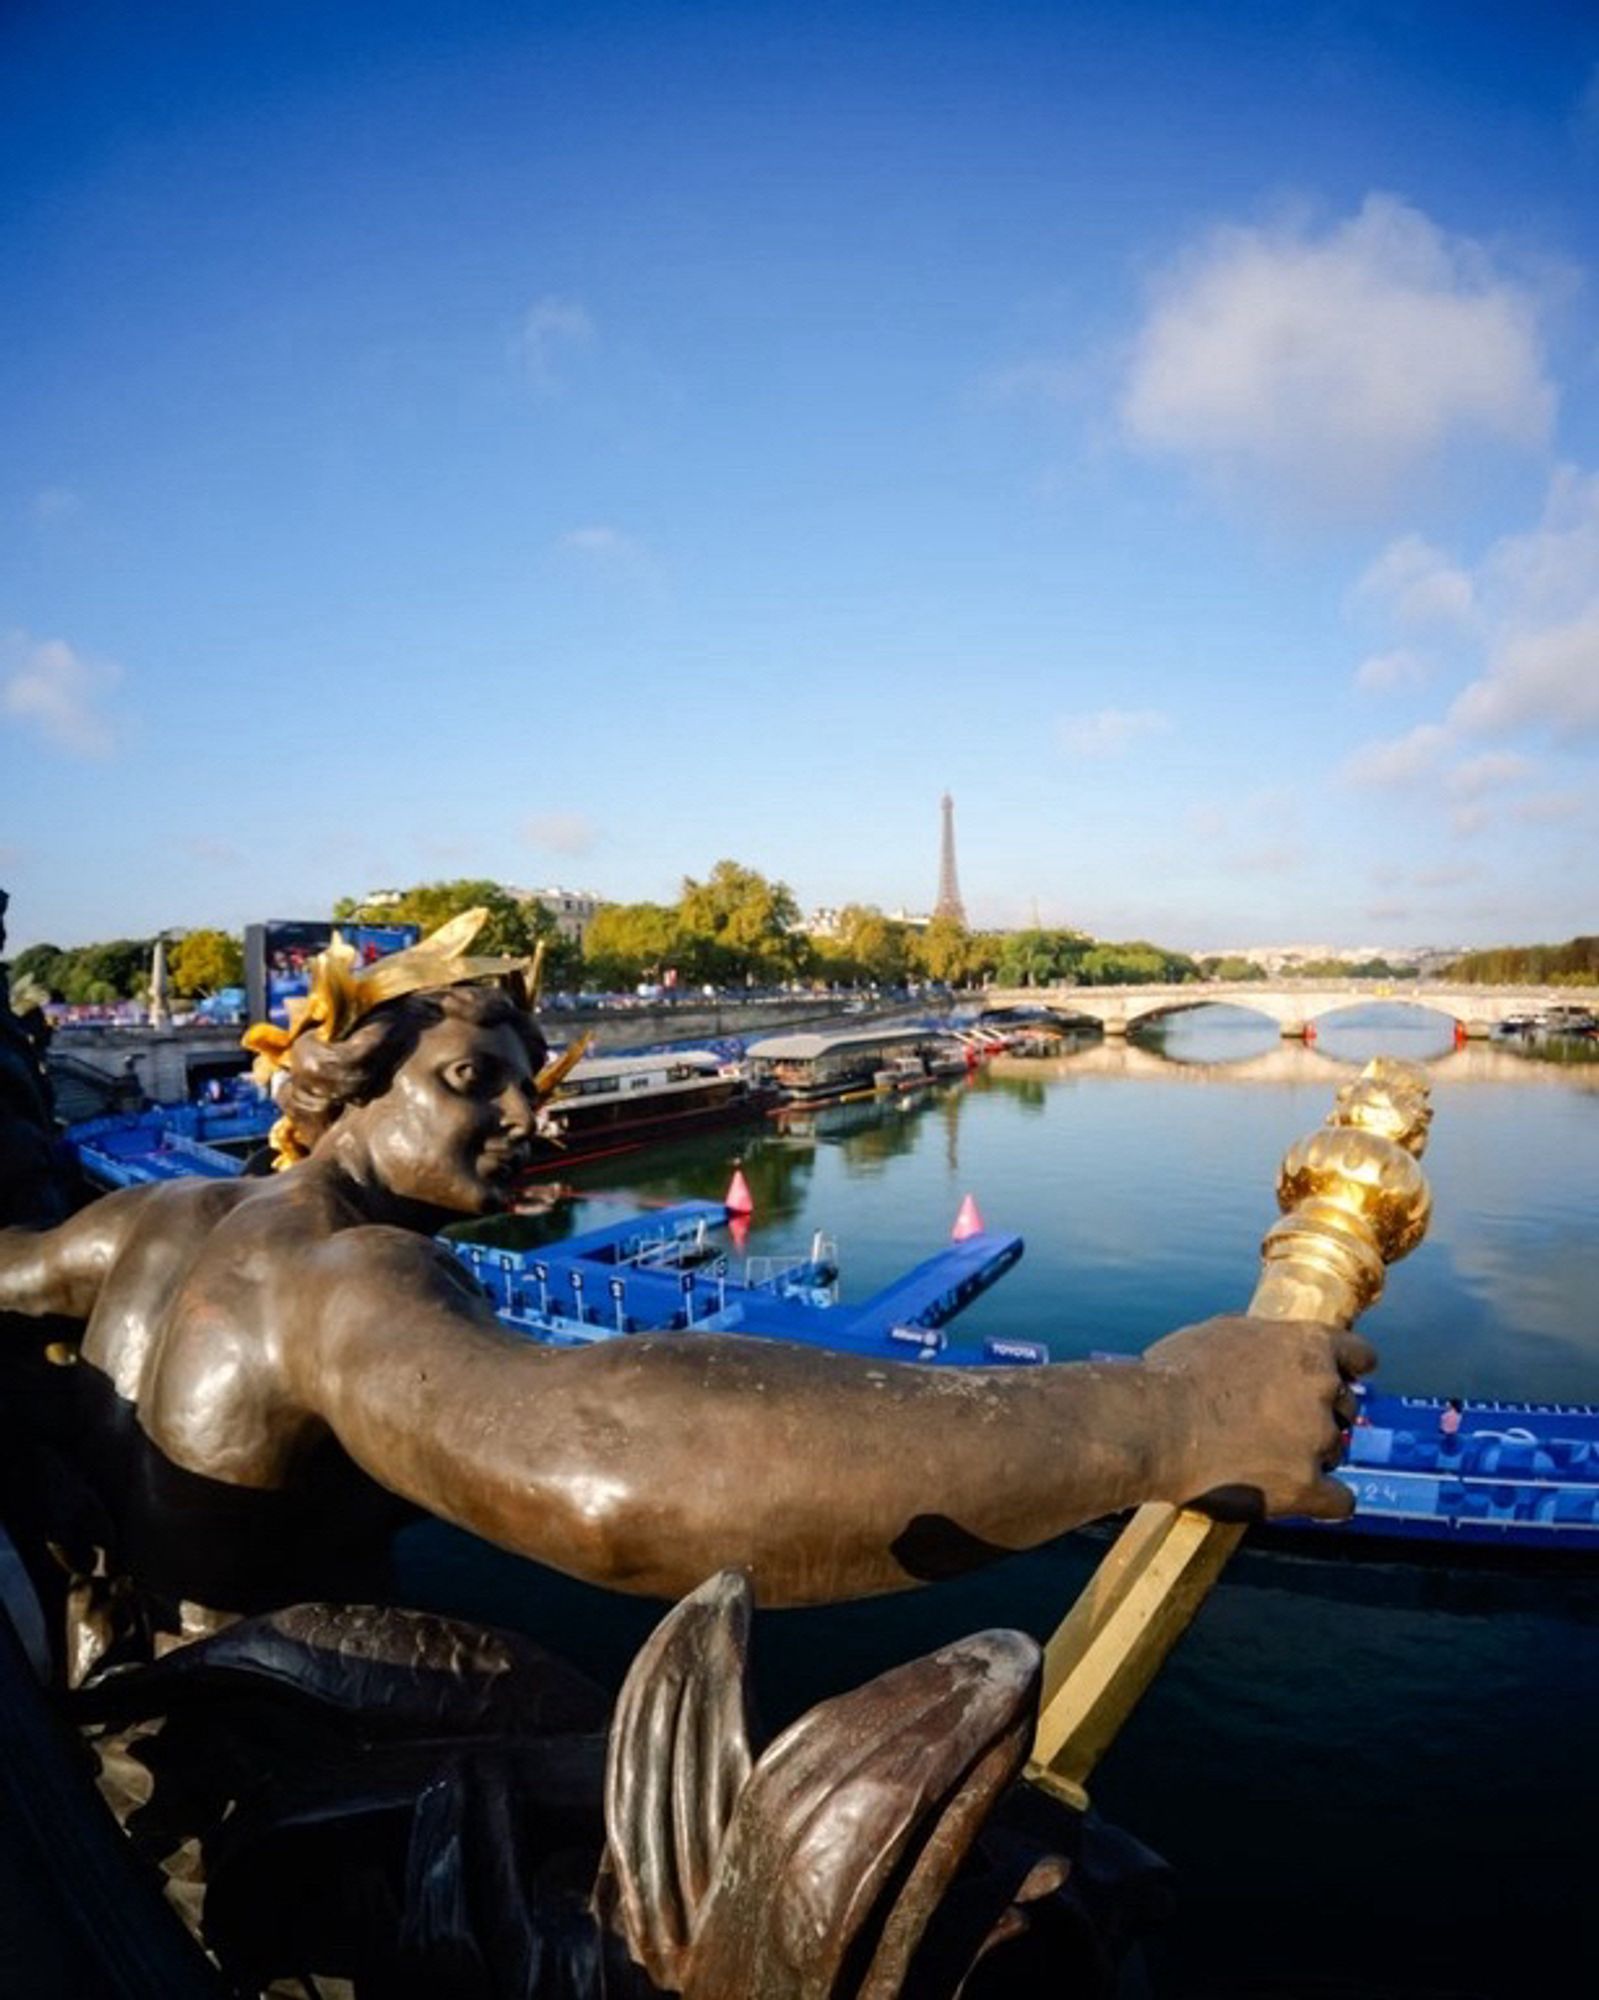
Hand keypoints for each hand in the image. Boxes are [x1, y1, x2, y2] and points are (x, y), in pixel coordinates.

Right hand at [1142, 1314, 1375, 1520]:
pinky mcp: (1305, 1485)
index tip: (1340, 1378)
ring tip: (1260, 1461)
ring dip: (1309, 1456)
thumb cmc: (1173, 1375)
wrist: (1153, 1424)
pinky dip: (1320, 1501)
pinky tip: (1295, 1499)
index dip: (1347, 1368)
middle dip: (1319, 1416)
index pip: (1357, 1354)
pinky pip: (1338, 1501)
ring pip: (1336, 1452)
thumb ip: (1263, 1345)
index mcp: (1306, 1344)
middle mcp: (1322, 1387)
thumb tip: (1269, 1354)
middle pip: (1345, 1406)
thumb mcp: (1223, 1335)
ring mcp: (1317, 1438)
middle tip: (1276, 1427)